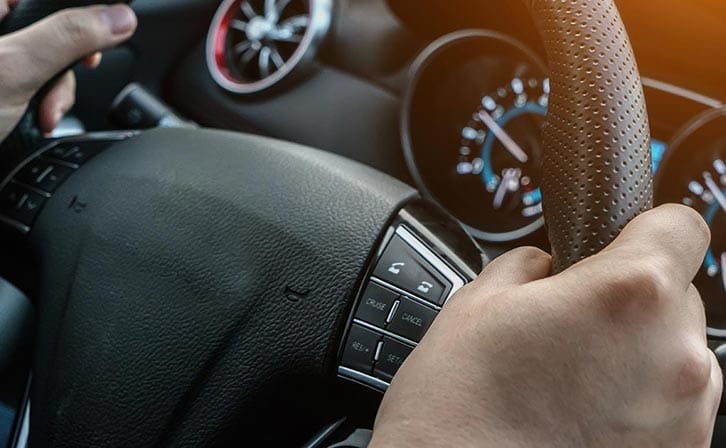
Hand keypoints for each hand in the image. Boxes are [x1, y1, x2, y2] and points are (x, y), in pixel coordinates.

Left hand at [0, 2, 136, 138]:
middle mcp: (1, 36)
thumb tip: (119, 18)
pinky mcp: (6, 97)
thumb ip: (69, 37)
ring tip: (40, 118)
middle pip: (55, 37)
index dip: (79, 20)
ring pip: (50, 68)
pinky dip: (43, 112)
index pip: (49, 2)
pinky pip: (40, 93)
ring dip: (55, 98)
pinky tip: (34, 124)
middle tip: (52, 93)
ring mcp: (4, 68)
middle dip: (63, 74)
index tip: (90, 48)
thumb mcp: (15, 67)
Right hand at [370, 204, 721, 447]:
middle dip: (629, 296)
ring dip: (640, 348)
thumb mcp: (479, 300)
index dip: (644, 225)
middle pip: (677, 293)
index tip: (621, 238)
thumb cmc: (458, 403)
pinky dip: (641, 396)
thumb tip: (549, 266)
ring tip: (575, 374)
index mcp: (628, 295)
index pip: (680, 225)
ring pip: (679, 350)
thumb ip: (531, 265)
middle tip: (571, 320)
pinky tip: (585, 409)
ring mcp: (685, 415)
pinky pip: (675, 402)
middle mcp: (675, 355)